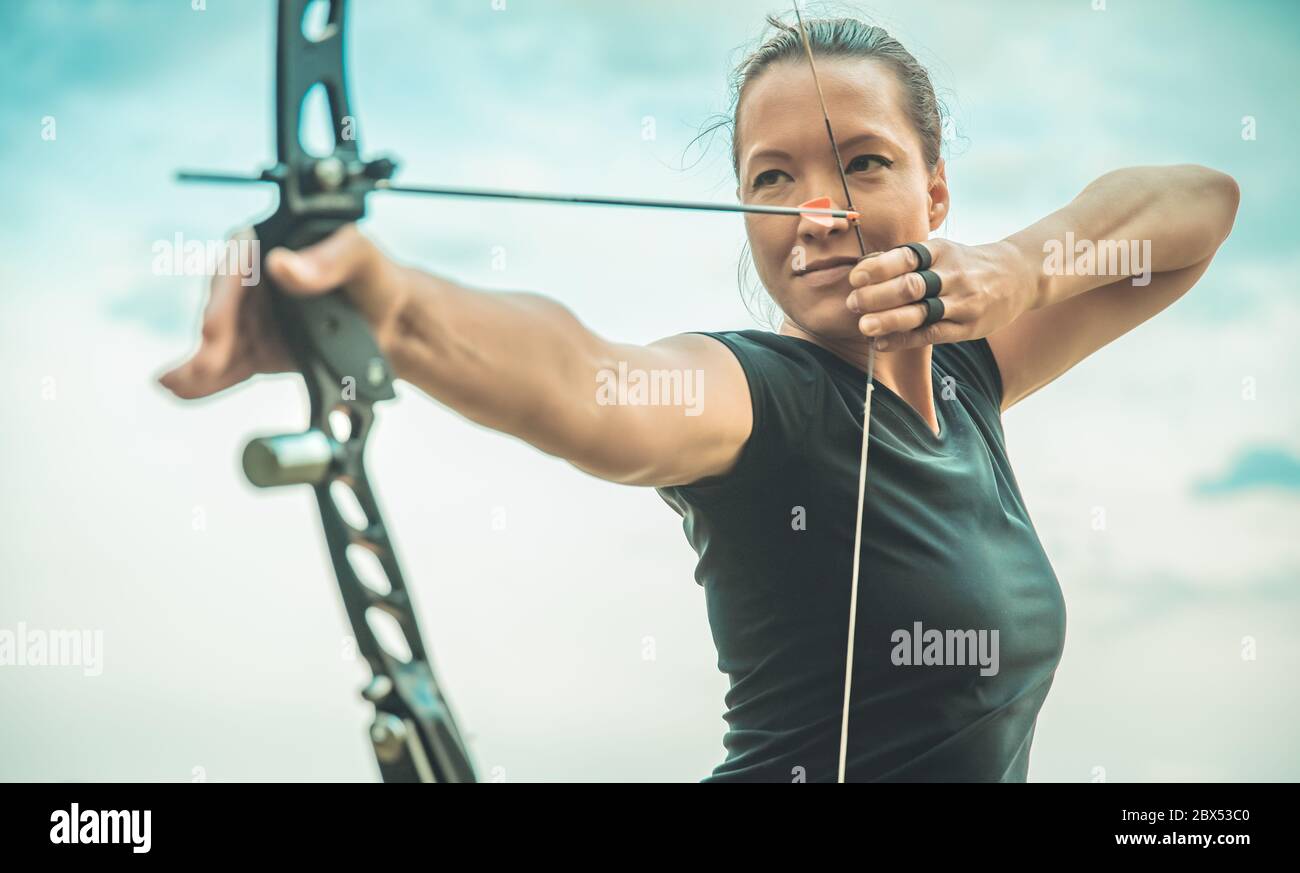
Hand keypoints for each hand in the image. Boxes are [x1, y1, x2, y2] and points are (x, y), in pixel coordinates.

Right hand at [158, 224, 408, 399]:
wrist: (392, 322)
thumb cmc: (376, 278)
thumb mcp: (361, 257)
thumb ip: (328, 259)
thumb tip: (281, 265)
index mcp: (272, 243)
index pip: (237, 265)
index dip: (223, 297)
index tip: (215, 326)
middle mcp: (254, 279)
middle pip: (223, 305)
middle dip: (214, 337)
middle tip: (209, 364)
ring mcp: (253, 316)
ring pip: (220, 340)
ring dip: (201, 363)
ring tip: (183, 383)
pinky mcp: (258, 349)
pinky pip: (229, 364)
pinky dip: (205, 380)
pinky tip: (179, 389)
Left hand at [844, 239, 1035, 350]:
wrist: (1017, 276)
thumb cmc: (964, 264)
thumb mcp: (940, 252)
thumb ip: (904, 260)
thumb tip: (863, 266)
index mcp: (940, 252)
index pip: (906, 257)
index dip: (879, 267)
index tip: (855, 277)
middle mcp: (951, 275)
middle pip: (911, 285)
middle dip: (878, 295)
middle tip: (852, 303)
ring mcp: (962, 302)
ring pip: (922, 312)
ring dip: (889, 319)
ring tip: (863, 326)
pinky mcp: (968, 327)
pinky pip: (932, 334)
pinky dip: (904, 339)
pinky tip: (882, 343)